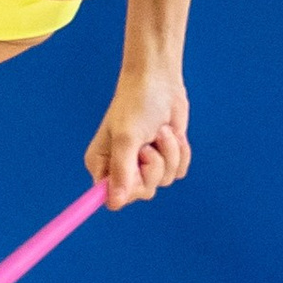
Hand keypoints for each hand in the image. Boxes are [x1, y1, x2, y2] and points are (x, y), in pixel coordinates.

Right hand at [87, 62, 189, 208]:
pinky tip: (172, 133)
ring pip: (165, 180)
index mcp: (102, 165)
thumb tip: (114, 202)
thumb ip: (122, 171)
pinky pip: (179, 171)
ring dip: (168, 153)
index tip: (136, 171)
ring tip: (160, 131)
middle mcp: (121, 168)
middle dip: (153, 167)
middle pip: (143, 192)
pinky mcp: (165, 158)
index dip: (128, 190)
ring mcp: (145, 164)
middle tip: (148, 146)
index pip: (112, 199)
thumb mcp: (126, 138)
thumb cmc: (136, 104)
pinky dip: (180, 152)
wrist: (160, 80)